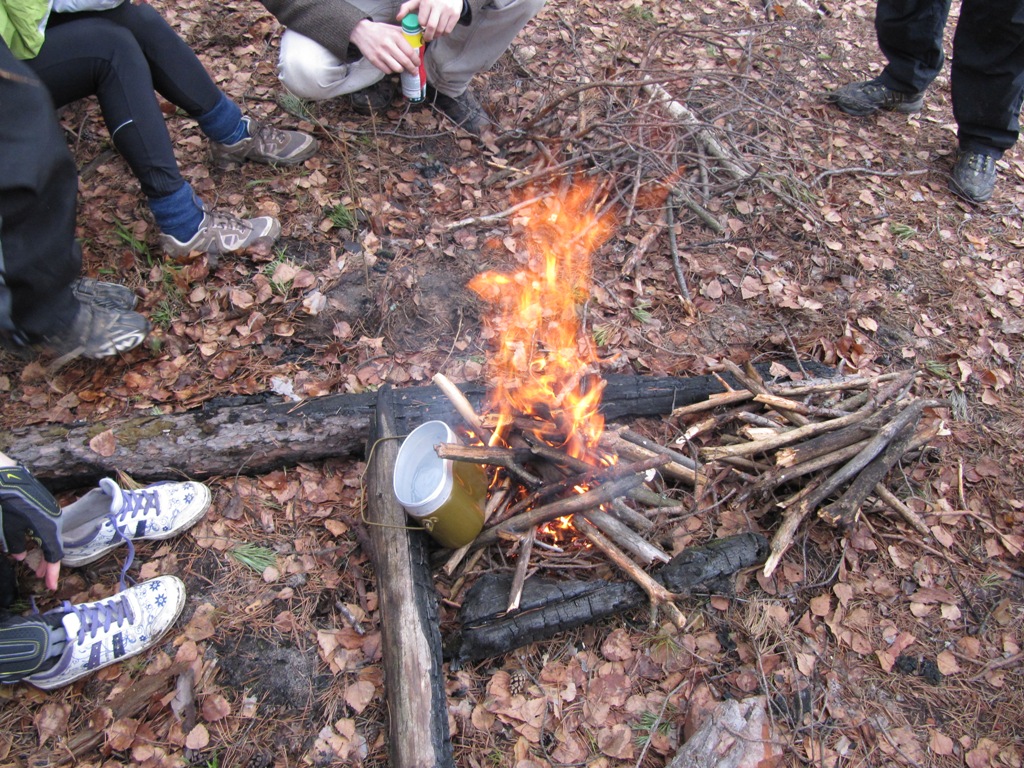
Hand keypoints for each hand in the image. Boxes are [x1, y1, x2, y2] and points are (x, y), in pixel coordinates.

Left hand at [0, 463, 62, 589]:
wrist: (8, 478)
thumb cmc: (9, 504)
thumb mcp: (9, 528)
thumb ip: (15, 545)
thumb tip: (21, 557)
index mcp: (48, 529)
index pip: (54, 555)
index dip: (52, 572)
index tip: (50, 587)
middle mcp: (55, 521)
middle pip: (55, 547)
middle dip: (47, 564)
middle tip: (37, 577)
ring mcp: (53, 513)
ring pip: (52, 537)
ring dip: (44, 551)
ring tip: (34, 564)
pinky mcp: (48, 507)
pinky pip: (49, 528)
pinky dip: (42, 540)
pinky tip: (32, 543)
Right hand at [350, 19, 420, 73]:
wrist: (361, 31)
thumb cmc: (379, 30)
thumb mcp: (392, 28)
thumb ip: (404, 34)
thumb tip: (417, 41)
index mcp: (394, 36)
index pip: (409, 52)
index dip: (416, 60)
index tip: (418, 63)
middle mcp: (388, 45)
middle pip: (405, 62)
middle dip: (412, 69)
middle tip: (414, 71)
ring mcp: (380, 54)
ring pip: (397, 68)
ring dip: (402, 70)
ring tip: (402, 68)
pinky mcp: (374, 60)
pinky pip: (387, 71)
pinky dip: (392, 70)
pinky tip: (392, 66)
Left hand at [397, 0, 462, 40]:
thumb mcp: (419, 0)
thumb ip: (407, 8)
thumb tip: (398, 18)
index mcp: (427, 1)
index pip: (422, 21)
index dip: (421, 26)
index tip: (421, 27)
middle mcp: (438, 5)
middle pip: (431, 27)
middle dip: (428, 36)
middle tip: (426, 38)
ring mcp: (448, 10)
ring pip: (440, 30)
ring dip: (436, 35)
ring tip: (433, 34)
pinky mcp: (456, 14)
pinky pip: (448, 30)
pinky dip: (444, 34)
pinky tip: (441, 30)